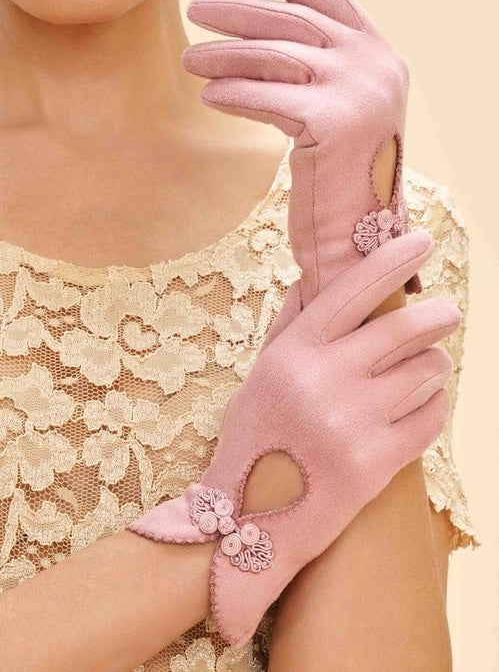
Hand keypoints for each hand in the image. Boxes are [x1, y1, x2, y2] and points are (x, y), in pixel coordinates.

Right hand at [126, 232, 460, 646]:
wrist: (250, 520)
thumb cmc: (254, 439)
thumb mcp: (261, 375)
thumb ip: (292, 325)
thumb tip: (315, 278)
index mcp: (294, 354)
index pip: (353, 291)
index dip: (393, 261)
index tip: (422, 241)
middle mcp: (325, 382)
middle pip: (406, 328)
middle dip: (439, 314)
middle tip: (447, 312)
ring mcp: (353, 424)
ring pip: (428, 371)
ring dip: (434, 364)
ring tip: (422, 370)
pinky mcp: (377, 464)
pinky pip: (432, 418)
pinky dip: (434, 405)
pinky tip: (420, 404)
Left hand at [182, 0, 418, 308]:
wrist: (358, 244)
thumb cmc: (338, 184)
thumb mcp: (335, 115)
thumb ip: (316, 73)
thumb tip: (258, 38)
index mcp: (382, 57)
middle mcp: (378, 67)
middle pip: (296, 22)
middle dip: (241, 12)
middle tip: (197, 9)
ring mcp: (360, 91)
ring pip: (278, 56)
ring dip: (227, 54)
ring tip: (190, 58)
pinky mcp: (335, 121)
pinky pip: (270, 96)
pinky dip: (235, 93)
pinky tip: (209, 94)